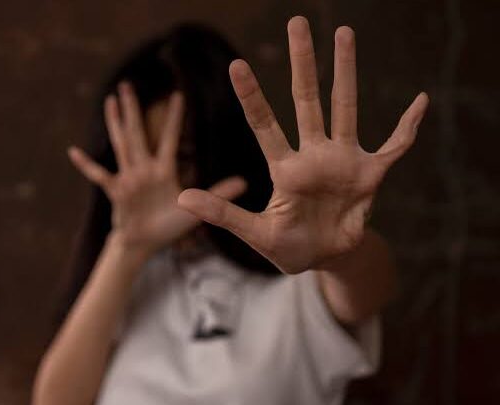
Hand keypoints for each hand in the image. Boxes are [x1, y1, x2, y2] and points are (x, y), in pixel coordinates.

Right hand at [69, 82, 246, 255]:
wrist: (144, 244)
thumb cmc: (168, 226)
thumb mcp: (194, 210)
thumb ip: (218, 194)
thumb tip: (245, 182)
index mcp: (162, 171)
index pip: (168, 139)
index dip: (173, 118)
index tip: (178, 94)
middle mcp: (144, 169)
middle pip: (138, 133)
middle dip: (134, 110)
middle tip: (128, 84)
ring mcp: (128, 179)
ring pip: (121, 145)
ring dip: (115, 123)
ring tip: (110, 101)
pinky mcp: (116, 192)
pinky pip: (100, 175)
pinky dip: (87, 165)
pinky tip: (73, 151)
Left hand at [178, 17, 428, 273]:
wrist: (326, 259)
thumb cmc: (289, 247)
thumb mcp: (254, 234)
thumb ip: (223, 214)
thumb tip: (182, 197)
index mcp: (284, 169)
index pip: (264, 124)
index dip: (251, 96)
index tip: (236, 65)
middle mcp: (313, 155)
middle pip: (306, 100)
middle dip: (302, 63)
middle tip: (297, 23)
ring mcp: (343, 161)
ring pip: (345, 108)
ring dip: (347, 72)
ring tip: (344, 32)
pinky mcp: (370, 174)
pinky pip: (394, 146)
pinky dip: (408, 127)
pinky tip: (421, 100)